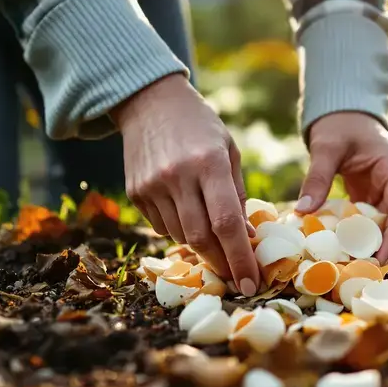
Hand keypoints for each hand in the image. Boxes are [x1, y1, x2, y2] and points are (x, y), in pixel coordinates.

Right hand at [112, 75, 260, 295]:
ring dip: (202, 248)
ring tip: (217, 246)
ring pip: (180, 236)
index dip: (240, 258)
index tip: (252, 283)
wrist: (150, 103)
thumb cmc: (200, 127)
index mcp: (209, 163)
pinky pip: (162, 226)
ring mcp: (152, 186)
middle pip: (201, 238)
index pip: (227, 222)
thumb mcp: (229, 150)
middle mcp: (178, 176)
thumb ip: (237, 194)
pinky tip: (189, 219)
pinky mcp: (136, 193)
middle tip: (238, 279)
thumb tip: (246, 238)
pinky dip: (179, 232)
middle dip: (222, 264)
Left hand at [296, 112, 387, 263]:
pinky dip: (359, 235)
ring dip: (369, 244)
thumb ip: (317, 178)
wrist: (344, 113)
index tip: (377, 259)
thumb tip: (302, 211)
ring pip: (385, 224)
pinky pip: (372, 220)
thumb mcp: (326, 148)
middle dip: (380, 247)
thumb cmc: (339, 125)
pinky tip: (342, 251)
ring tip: (349, 266)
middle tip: (358, 271)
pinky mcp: (376, 196)